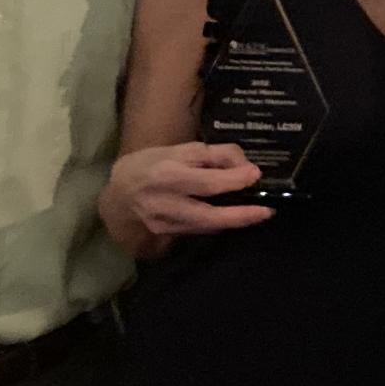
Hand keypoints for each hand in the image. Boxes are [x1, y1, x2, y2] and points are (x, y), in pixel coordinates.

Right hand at [103, 142, 270, 249]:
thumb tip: (243, 164)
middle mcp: (164, 203)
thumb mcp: (179, 150)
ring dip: (234, 222)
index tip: (255, 174)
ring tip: (259, 214)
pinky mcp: (166, 235)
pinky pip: (198, 230)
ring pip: (205, 226)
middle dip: (240, 215)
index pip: (205, 181)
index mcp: (166, 175)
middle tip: (267, 210)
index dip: (233, 179)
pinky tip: (234, 219)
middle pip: (207, 213)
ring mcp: (164, 223)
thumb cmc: (151, 163)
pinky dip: (218, 224)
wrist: (118, 194)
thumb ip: (211, 155)